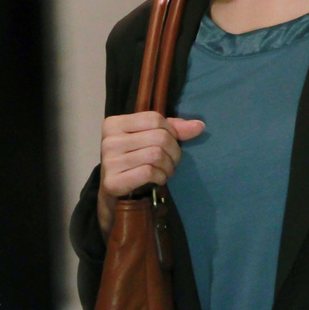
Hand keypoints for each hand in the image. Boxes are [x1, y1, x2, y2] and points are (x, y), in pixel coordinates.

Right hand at [97, 111, 205, 236]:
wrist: (114, 191)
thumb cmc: (134, 159)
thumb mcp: (149, 138)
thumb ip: (173, 129)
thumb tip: (199, 126)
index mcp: (114, 123)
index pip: (155, 118)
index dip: (170, 132)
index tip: (170, 144)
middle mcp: (109, 140)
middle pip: (159, 137)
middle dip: (174, 152)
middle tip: (172, 162)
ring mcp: (109, 161)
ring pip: (156, 155)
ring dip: (169, 166)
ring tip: (166, 171)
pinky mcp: (113, 182)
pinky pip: (149, 172)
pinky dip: (161, 177)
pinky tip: (158, 179)